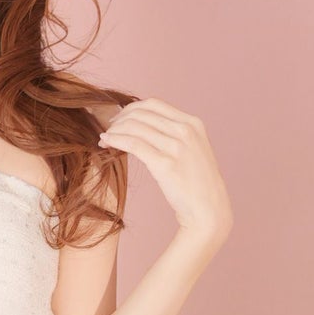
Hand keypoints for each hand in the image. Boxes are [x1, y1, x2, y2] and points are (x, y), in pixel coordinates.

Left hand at [99, 98, 233, 239]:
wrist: (209, 209)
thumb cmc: (197, 184)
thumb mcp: (192, 150)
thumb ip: (174, 135)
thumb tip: (144, 126)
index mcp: (193, 123)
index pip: (154, 104)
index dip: (131, 108)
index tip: (119, 118)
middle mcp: (186, 131)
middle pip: (142, 114)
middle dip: (120, 119)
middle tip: (108, 129)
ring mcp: (176, 146)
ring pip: (134, 127)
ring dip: (114, 130)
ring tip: (104, 138)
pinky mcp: (165, 164)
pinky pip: (133, 144)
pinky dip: (115, 140)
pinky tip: (106, 143)